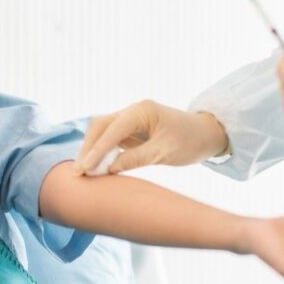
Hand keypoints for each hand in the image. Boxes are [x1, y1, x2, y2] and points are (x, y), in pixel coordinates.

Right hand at [73, 100, 228, 174]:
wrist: (205, 135)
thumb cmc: (190, 141)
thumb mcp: (165, 153)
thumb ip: (137, 159)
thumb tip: (109, 168)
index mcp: (143, 110)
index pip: (113, 128)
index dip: (98, 149)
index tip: (86, 168)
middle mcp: (133, 111)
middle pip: (101, 125)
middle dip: (88, 148)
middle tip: (78, 173)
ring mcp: (130, 119)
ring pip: (101, 131)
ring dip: (91, 150)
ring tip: (82, 173)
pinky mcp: (130, 130)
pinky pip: (109, 139)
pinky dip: (100, 152)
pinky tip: (94, 168)